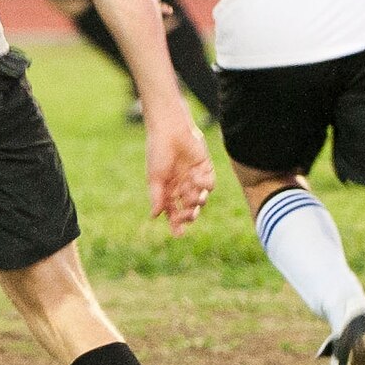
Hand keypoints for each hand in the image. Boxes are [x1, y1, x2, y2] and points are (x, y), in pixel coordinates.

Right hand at [146, 114, 215, 235]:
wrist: (170, 130)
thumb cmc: (158, 152)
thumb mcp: (155, 177)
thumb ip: (157, 197)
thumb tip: (155, 216)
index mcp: (167, 190)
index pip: (173, 212)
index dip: (176, 223)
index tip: (178, 233)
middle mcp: (181, 187)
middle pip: (188, 209)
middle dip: (189, 215)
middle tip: (188, 215)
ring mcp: (194, 179)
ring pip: (200, 199)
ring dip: (196, 201)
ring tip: (191, 195)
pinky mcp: (205, 169)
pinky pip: (209, 185)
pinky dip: (203, 184)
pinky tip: (194, 176)